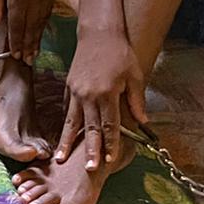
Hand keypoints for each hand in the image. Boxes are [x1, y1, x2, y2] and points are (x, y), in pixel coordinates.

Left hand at [0, 0, 54, 61]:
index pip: (17, 26)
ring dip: (37, 39)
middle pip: (30, 28)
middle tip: (26, 61)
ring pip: (41, 23)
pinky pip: (47, 13)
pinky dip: (43, 26)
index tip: (15, 55)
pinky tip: (40, 34)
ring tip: (34, 53)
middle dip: (28, 46)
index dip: (16, 42)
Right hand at [55, 26, 147, 170]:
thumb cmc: (120, 53)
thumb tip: (143, 121)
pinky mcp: (69, 89)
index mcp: (107, 93)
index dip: (110, 144)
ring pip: (72, 123)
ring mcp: (76, 93)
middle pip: (90, 129)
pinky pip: (68, 111)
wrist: (99, 34)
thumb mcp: (135, 75)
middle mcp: (89, 96)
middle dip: (90, 150)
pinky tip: (64, 137)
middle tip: (89, 169)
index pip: (110, 125)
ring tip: (60, 158)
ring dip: (68, 142)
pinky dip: (67, 126)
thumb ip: (136, 100)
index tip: (109, 160)